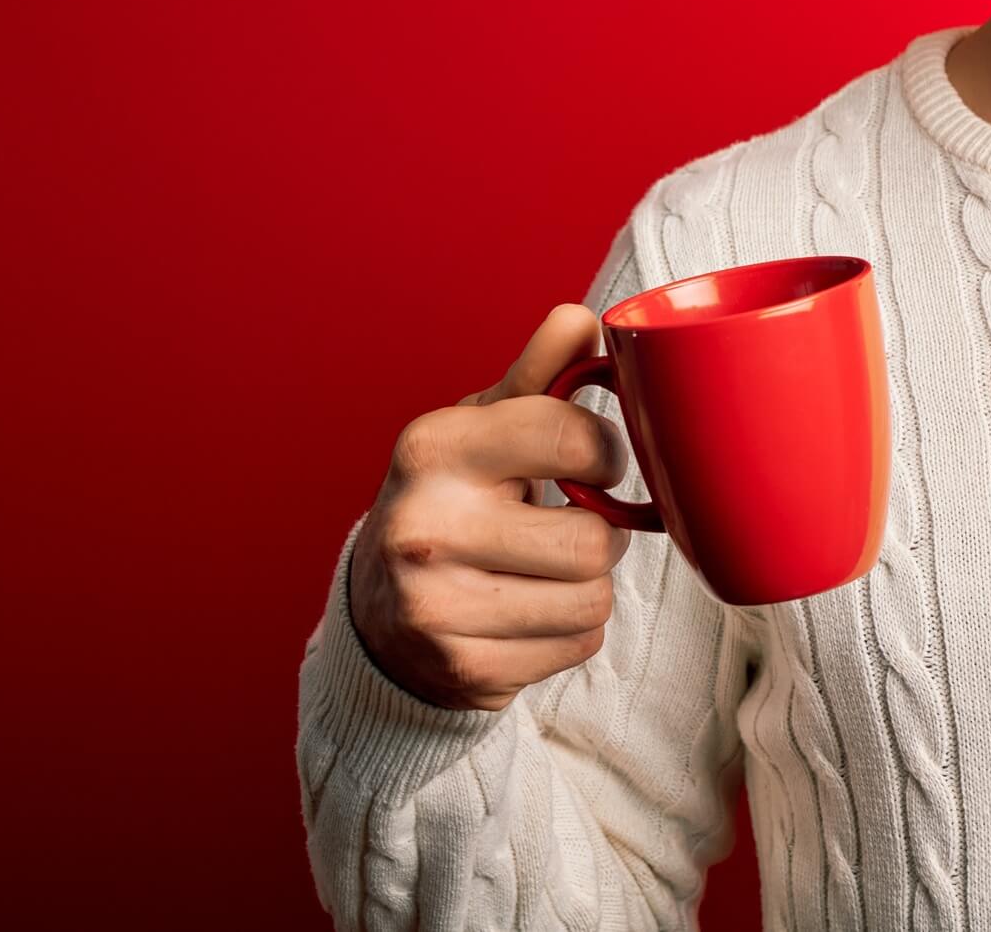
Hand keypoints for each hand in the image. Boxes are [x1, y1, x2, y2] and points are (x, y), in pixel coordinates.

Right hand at [346, 304, 635, 709]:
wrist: (385, 609)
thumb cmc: (457, 499)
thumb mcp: (484, 427)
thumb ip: (540, 374)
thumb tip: (581, 321)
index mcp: (433, 448)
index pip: (573, 439)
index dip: (605, 453)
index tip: (592, 462)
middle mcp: (424, 527)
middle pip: (593, 540)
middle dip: (599, 535)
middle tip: (563, 528)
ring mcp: (436, 606)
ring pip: (593, 599)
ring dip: (587, 587)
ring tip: (541, 572)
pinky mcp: (462, 670)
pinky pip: (578, 647)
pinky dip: (568, 632)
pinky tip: (526, 614)